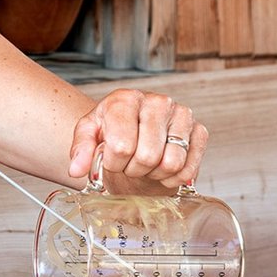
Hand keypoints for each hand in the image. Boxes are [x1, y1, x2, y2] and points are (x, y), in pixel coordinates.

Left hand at [68, 89, 206, 190]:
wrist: (137, 132)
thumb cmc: (113, 133)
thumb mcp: (89, 136)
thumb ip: (81, 150)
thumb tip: (77, 169)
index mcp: (126, 99)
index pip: (122, 146)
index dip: (113, 163)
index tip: (111, 159)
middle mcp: (157, 102)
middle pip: (147, 156)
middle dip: (133, 170)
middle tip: (129, 164)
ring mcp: (182, 114)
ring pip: (171, 163)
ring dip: (154, 174)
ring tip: (145, 165)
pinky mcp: (199, 131)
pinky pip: (188, 168)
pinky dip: (173, 178)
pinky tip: (162, 169)